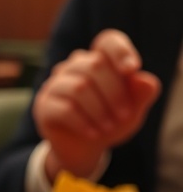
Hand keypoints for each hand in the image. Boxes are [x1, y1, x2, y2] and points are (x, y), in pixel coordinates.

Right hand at [33, 29, 160, 181]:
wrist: (84, 150)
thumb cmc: (109, 123)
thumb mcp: (131, 112)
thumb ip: (142, 95)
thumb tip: (146, 80)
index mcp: (98, 60)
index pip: (107, 41)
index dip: (120, 51)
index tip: (132, 69)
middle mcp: (74, 66)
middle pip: (95, 65)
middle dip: (115, 93)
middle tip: (125, 116)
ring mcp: (55, 85)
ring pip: (79, 87)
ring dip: (99, 110)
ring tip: (109, 129)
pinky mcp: (44, 106)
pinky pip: (64, 108)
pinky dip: (83, 123)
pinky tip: (94, 134)